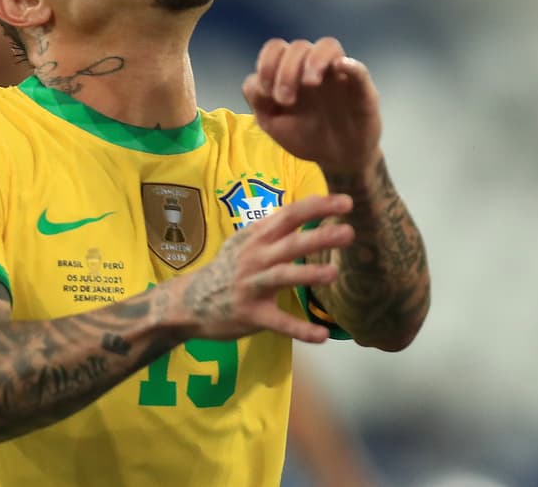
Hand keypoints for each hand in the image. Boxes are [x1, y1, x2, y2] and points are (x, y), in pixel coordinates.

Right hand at [173, 193, 355, 341]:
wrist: (189, 302)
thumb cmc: (226, 269)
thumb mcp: (245, 242)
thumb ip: (273, 227)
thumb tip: (306, 207)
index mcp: (257, 237)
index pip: (289, 215)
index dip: (316, 207)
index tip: (346, 202)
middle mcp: (255, 258)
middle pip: (290, 243)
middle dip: (319, 237)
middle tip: (348, 232)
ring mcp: (252, 286)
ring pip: (283, 277)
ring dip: (308, 275)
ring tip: (333, 274)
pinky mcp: (251, 314)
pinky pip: (278, 323)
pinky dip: (300, 330)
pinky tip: (322, 336)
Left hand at [243, 37, 381, 173]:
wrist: (337, 159)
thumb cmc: (305, 136)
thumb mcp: (271, 122)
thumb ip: (258, 101)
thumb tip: (258, 82)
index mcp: (291, 72)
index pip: (277, 48)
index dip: (267, 64)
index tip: (267, 92)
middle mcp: (314, 67)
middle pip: (299, 46)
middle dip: (286, 71)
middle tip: (285, 100)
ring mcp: (338, 75)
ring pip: (328, 46)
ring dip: (314, 60)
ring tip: (310, 83)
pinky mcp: (361, 89)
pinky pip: (358, 69)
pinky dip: (350, 64)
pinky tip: (340, 67)